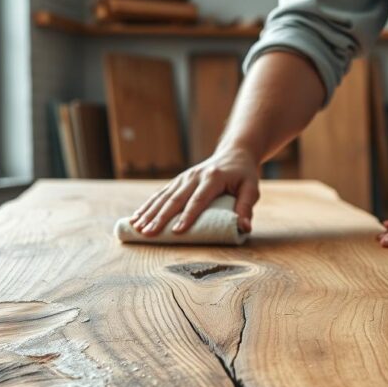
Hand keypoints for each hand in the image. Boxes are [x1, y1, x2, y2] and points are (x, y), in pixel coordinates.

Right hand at [130, 148, 260, 235]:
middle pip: (175, 199)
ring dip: (148, 213)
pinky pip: (160, 194)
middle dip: (160, 218)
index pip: (198, 200)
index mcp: (213, 177)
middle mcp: (194, 176)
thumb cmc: (243, 175)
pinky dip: (147, 206)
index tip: (176, 232)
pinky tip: (136, 218)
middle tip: (148, 233)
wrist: (233, 153)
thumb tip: (243, 228)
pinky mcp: (177, 180)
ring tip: (136, 228)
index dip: (188, 216)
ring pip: (163, 196)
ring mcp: (183, 177)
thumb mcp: (251, 189)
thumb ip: (246, 207)